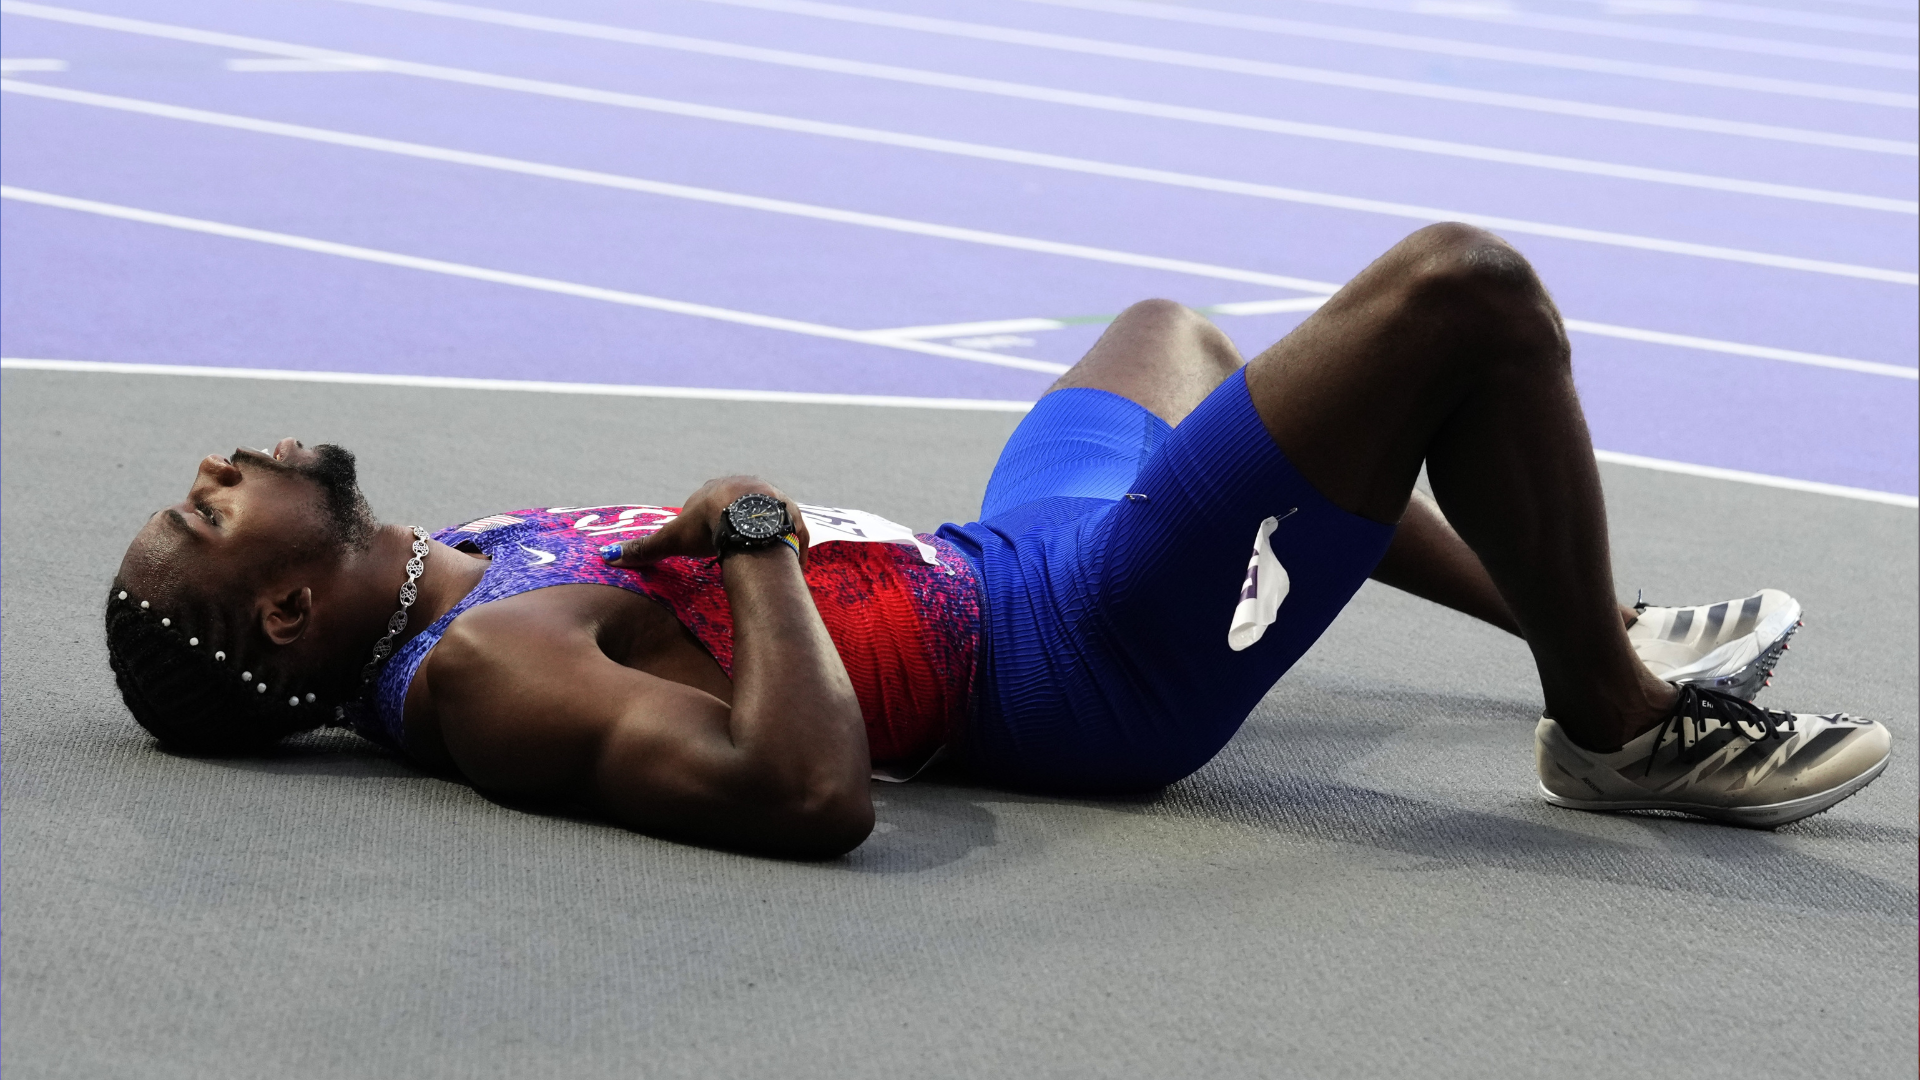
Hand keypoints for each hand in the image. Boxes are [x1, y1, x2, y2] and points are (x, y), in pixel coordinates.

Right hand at [600, 477, 808, 566]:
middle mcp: (745, 485)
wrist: (745, 519)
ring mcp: (771, 495)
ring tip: (760, 554)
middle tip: (733, 547)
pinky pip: (791, 529)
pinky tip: (787, 560)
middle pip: (739, 507)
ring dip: (764, 532)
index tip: (707, 540)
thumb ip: (645, 549)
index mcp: (716, 489)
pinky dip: (788, 543)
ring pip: (767, 515)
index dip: (707, 522)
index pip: (709, 504)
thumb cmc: (706, 525)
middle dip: (736, 524)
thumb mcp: (671, 539)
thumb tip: (608, 558)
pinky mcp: (790, 510)